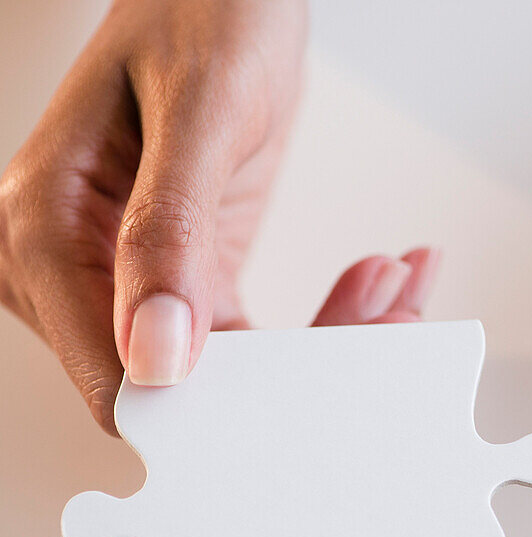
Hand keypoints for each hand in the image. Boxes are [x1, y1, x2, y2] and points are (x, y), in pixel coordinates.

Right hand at [0, 0, 435, 437]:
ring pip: (236, 370)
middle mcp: (75, 269)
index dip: (209, 411)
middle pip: (189, 384)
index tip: (306, 399)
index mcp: (41, 231)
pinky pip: (257, 338)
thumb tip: (156, 355)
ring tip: (401, 287)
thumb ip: (168, 233)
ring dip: (331, 341)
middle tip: (388, 320)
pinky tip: (380, 281)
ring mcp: (131, 279)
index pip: (115, 377)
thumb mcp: (198, 113)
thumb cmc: (201, 12)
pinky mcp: (188, 278)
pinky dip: (327, 319)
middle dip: (300, 371)